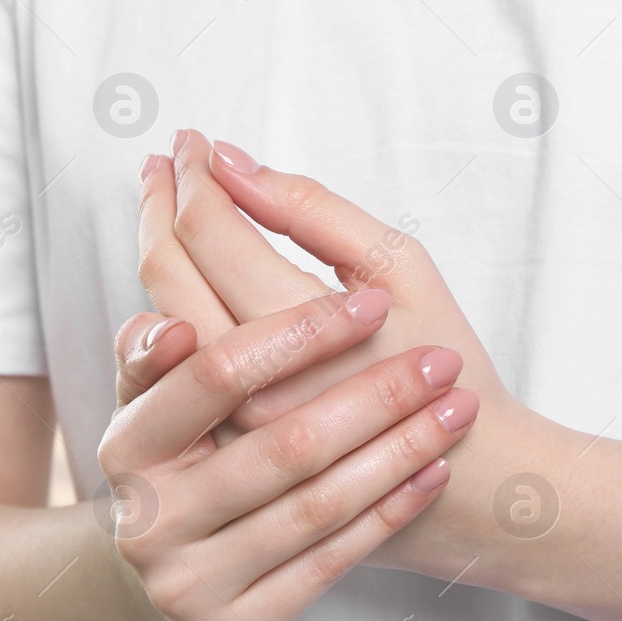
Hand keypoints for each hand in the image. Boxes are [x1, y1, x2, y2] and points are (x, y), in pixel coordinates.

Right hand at [99, 291, 475, 620]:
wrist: (172, 571)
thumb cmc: (182, 459)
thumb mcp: (153, 399)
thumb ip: (154, 350)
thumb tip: (174, 326)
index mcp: (125, 447)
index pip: (216, 376)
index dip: (298, 336)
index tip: (371, 305)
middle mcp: (147, 521)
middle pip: (282, 446)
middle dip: (375, 395)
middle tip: (441, 361)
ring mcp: (186, 583)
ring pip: (316, 507)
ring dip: (398, 452)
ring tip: (455, 409)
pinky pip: (329, 564)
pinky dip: (388, 513)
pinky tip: (431, 472)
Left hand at [137, 131, 541, 577]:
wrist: (466, 481)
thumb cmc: (442, 358)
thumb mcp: (402, 269)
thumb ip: (312, 210)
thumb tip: (228, 160)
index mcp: (296, 330)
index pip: (209, 231)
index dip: (194, 175)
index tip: (194, 139)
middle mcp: (245, 382)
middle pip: (166, 271)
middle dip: (161, 202)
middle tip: (167, 159)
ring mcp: (225, 421)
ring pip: (157, 316)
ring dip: (155, 245)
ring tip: (166, 197)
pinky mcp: (219, 443)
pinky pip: (170, 364)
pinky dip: (168, 302)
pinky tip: (181, 266)